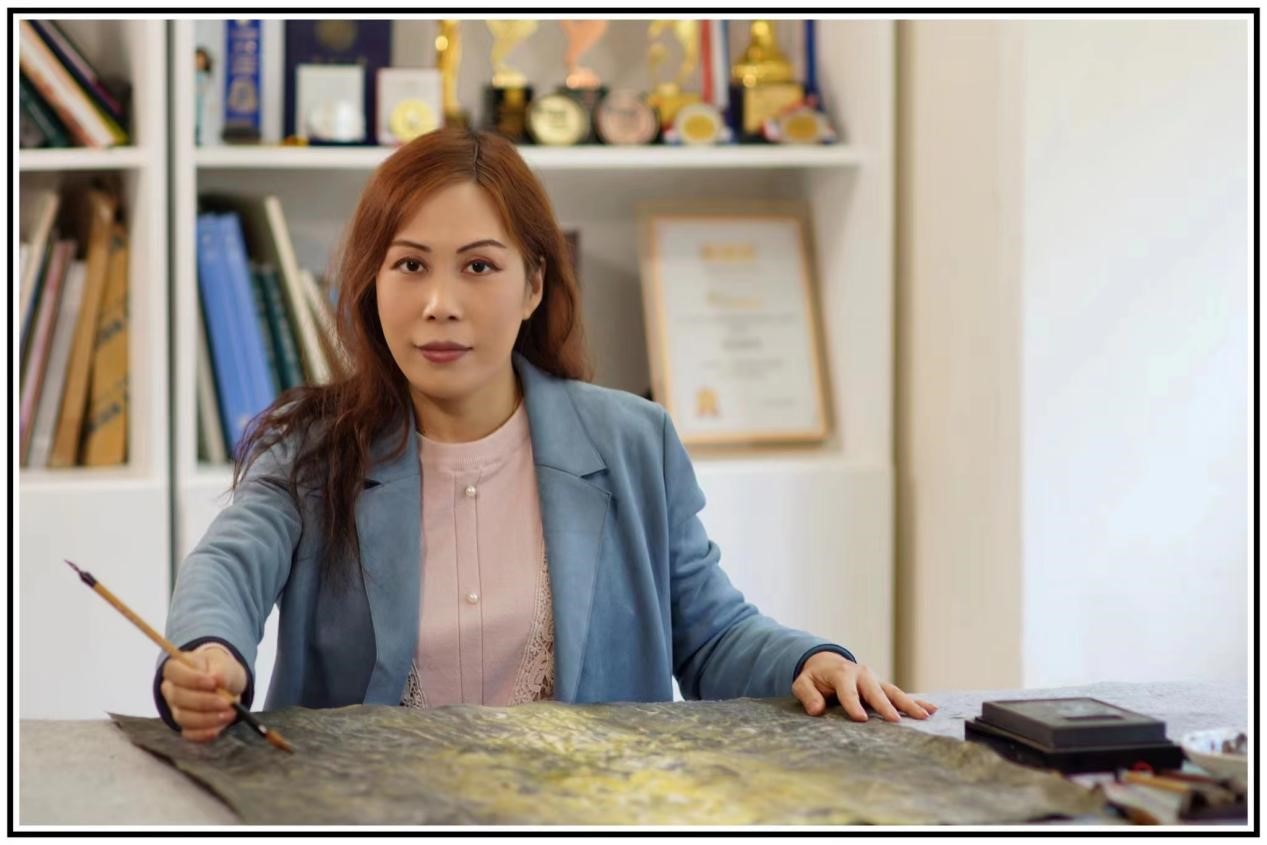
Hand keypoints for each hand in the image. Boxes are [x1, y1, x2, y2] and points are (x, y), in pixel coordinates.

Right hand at [160, 643, 247, 742]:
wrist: (226, 685)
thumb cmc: (220, 671)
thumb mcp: (224, 665)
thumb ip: (221, 671)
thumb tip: (218, 680)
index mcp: (175, 668)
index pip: (173, 671)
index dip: (191, 679)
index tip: (213, 683)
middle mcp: (171, 689)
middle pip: (178, 697)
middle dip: (203, 702)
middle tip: (226, 703)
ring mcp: (176, 709)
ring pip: (183, 717)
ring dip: (207, 719)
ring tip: (229, 714)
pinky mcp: (185, 726)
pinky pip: (189, 734)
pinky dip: (202, 734)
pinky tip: (217, 730)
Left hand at [792, 651, 937, 721]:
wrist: (826, 664)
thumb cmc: (815, 677)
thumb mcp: (803, 683)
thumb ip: (808, 695)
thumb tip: (816, 710)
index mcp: (842, 673)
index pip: (847, 691)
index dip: (853, 704)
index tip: (861, 719)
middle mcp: (862, 674)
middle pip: (876, 691)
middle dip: (885, 705)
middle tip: (895, 720)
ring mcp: (875, 680)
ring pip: (894, 693)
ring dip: (909, 704)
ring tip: (925, 715)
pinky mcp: (882, 687)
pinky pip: (900, 695)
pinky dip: (916, 702)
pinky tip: (931, 710)